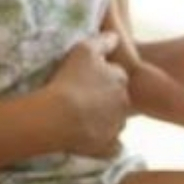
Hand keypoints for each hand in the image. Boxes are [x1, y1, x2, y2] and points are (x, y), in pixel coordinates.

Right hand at [48, 31, 130, 156]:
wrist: (59, 116)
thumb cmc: (70, 79)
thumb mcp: (84, 50)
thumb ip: (103, 41)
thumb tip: (116, 37)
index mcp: (120, 80)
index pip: (116, 75)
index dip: (102, 75)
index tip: (87, 78)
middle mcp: (124, 104)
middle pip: (117, 99)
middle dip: (105, 98)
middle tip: (82, 97)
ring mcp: (116, 126)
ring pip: (114, 121)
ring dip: (104, 119)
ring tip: (81, 118)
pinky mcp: (107, 146)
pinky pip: (110, 146)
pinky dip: (103, 143)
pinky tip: (89, 139)